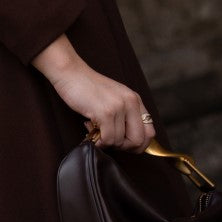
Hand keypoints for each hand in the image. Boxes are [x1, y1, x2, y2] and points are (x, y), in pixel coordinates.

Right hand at [30, 35, 155, 153]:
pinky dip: (99, 141)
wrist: (71, 74)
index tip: (124, 145)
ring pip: (120, 142)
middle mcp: (131, 103)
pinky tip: (90, 131)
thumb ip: (126, 115)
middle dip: (124, 147)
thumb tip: (131, 141)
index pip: (150, 132)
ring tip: (95, 129)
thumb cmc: (89, 88)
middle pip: (139, 140)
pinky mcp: (106, 112)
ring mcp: (119, 107)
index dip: (138, 145)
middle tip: (109, 140)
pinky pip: (108, 139)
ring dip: (106, 142)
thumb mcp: (115, 98)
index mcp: (135, 100)